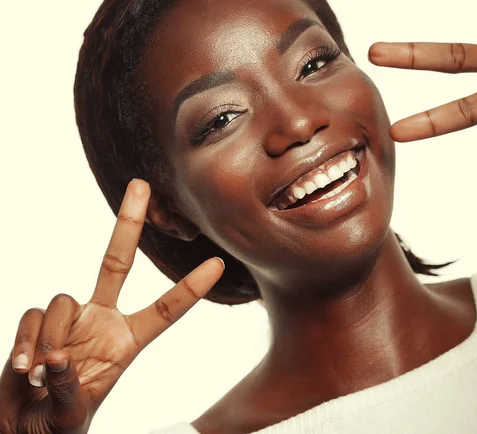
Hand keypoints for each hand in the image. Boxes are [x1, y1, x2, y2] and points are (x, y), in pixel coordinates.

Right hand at [0, 179, 223, 433]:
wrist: (22, 428)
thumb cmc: (58, 424)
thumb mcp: (76, 413)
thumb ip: (71, 387)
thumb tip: (56, 358)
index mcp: (126, 342)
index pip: (165, 311)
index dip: (190, 289)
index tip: (217, 265)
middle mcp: (101, 320)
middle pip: (115, 263)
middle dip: (128, 224)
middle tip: (141, 185)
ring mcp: (69, 319)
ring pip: (63, 299)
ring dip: (51, 339)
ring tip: (40, 376)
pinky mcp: (37, 322)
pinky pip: (32, 316)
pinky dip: (26, 342)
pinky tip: (23, 370)